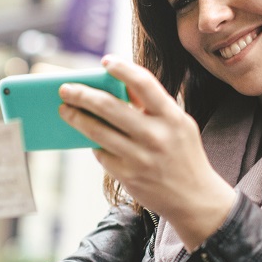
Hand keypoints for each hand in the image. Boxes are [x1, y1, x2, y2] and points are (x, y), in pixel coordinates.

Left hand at [58, 56, 236, 249]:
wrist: (195, 199)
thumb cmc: (183, 155)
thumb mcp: (178, 125)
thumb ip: (153, 106)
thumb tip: (119, 84)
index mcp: (172, 118)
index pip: (144, 84)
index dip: (123, 69)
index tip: (105, 61)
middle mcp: (156, 136)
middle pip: (110, 107)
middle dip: (83, 95)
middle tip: (66, 89)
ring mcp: (140, 158)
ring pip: (97, 132)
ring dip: (76, 118)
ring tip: (65, 110)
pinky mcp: (128, 176)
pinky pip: (101, 153)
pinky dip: (94, 143)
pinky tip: (87, 137)